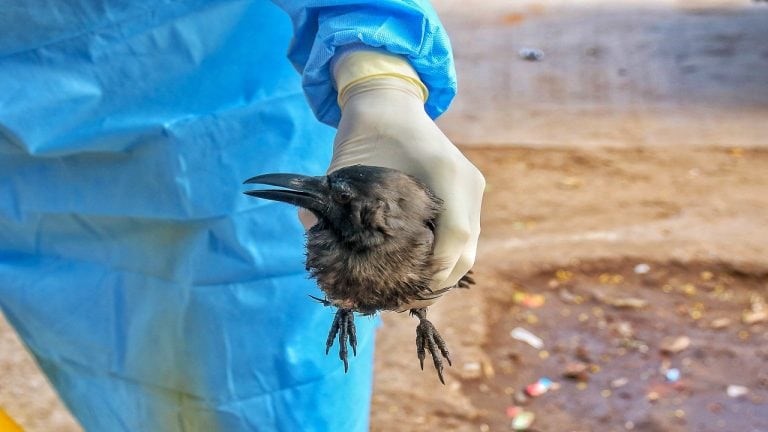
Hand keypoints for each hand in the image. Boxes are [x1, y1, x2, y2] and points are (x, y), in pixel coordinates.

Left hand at [328, 61, 483, 293]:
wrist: (388, 102)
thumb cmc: (367, 130)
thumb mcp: (345, 164)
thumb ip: (331, 200)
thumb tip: (311, 232)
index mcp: (446, 174)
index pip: (455, 238)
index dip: (434, 272)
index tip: (402, 293)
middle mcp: (467, 184)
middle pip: (466, 251)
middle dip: (437, 283)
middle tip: (402, 303)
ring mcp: (470, 189)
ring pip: (467, 247)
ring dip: (442, 274)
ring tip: (409, 295)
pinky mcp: (465, 194)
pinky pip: (462, 236)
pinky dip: (444, 258)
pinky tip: (418, 272)